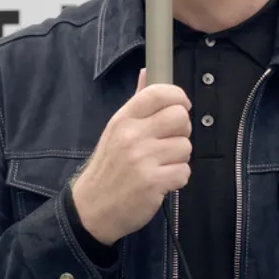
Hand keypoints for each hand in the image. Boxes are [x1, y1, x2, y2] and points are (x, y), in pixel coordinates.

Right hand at [71, 68, 191, 245]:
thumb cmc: (109, 167)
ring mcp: (142, 159)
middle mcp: (132, 135)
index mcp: (123, 119)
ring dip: (178, 158)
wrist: (92, 208)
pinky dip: (177, 179)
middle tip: (168, 142)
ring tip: (160, 165)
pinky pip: (184, 172)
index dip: (178, 96)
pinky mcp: (153, 183)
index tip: (181, 106)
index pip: (158, 93)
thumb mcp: (116, 130)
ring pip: (186, 147)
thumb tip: (147, 71)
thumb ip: (136, 102)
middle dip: (181, 131)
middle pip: (180, 117)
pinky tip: (161, 181)